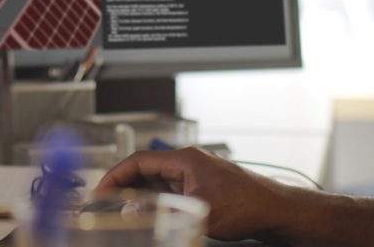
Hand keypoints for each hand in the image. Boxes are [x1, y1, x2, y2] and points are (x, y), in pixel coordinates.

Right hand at [95, 146, 289, 240]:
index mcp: (185, 159)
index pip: (139, 161)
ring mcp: (194, 173)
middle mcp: (188, 162)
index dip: (115, 175)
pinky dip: (154, 200)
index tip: (100, 191)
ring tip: (119, 210)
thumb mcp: (198, 212)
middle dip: (123, 185)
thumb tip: (132, 215)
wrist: (274, 210)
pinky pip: (169, 189)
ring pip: (156, 180)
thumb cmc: (245, 205)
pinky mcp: (201, 186)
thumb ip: (163, 212)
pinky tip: (147, 214)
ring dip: (138, 194)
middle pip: (145, 169)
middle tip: (103, 203)